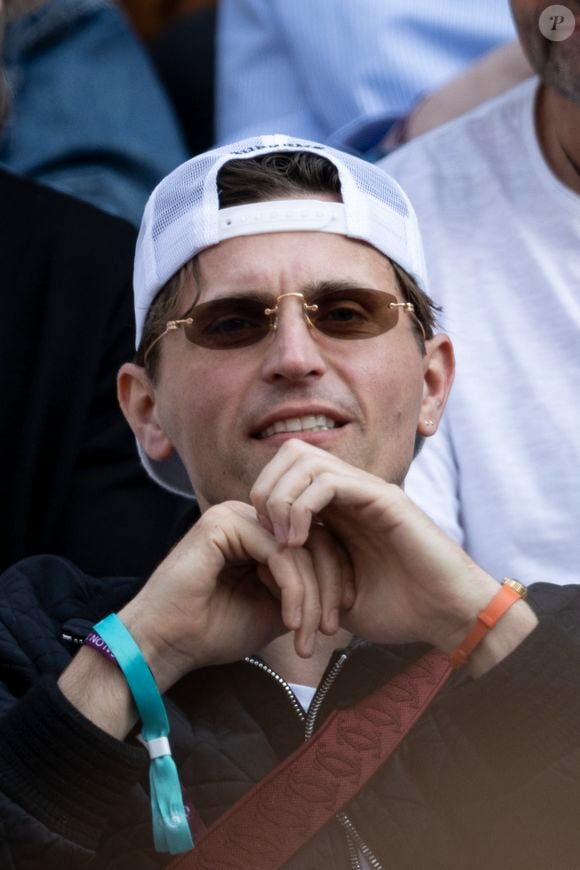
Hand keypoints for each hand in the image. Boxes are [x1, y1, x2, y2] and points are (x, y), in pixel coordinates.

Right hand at [118, 500, 350, 689]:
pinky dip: (293, 589)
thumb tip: (342, 587)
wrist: (165, 645)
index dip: (337, 579)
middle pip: (316, 539)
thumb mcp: (275, 609)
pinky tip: (292, 620)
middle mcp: (251, 517)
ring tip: (307, 635)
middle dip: (330, 588)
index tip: (342, 619)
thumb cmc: (214, 631)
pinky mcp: (223, 522)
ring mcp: (236, 515)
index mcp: (261, 533)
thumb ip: (304, 589)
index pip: (317, 543)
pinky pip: (279, 552)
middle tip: (330, 630)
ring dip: (312, 596)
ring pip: (301, 548)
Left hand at [250, 439, 504, 651]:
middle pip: (292, 454)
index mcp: (339, 508)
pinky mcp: (384, 499)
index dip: (264, 496)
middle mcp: (352, 491)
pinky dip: (302, 506)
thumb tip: (260, 562)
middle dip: (267, 487)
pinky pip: (330, 481)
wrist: (448, 617)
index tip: (260, 539)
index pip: (287, 471)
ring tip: (282, 538)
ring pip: (306, 460)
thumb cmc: (398, 610)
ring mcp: (368, 491)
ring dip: (282, 495)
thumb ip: (302, 575)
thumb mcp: (333, 594)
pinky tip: (297, 541)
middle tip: (265, 531)